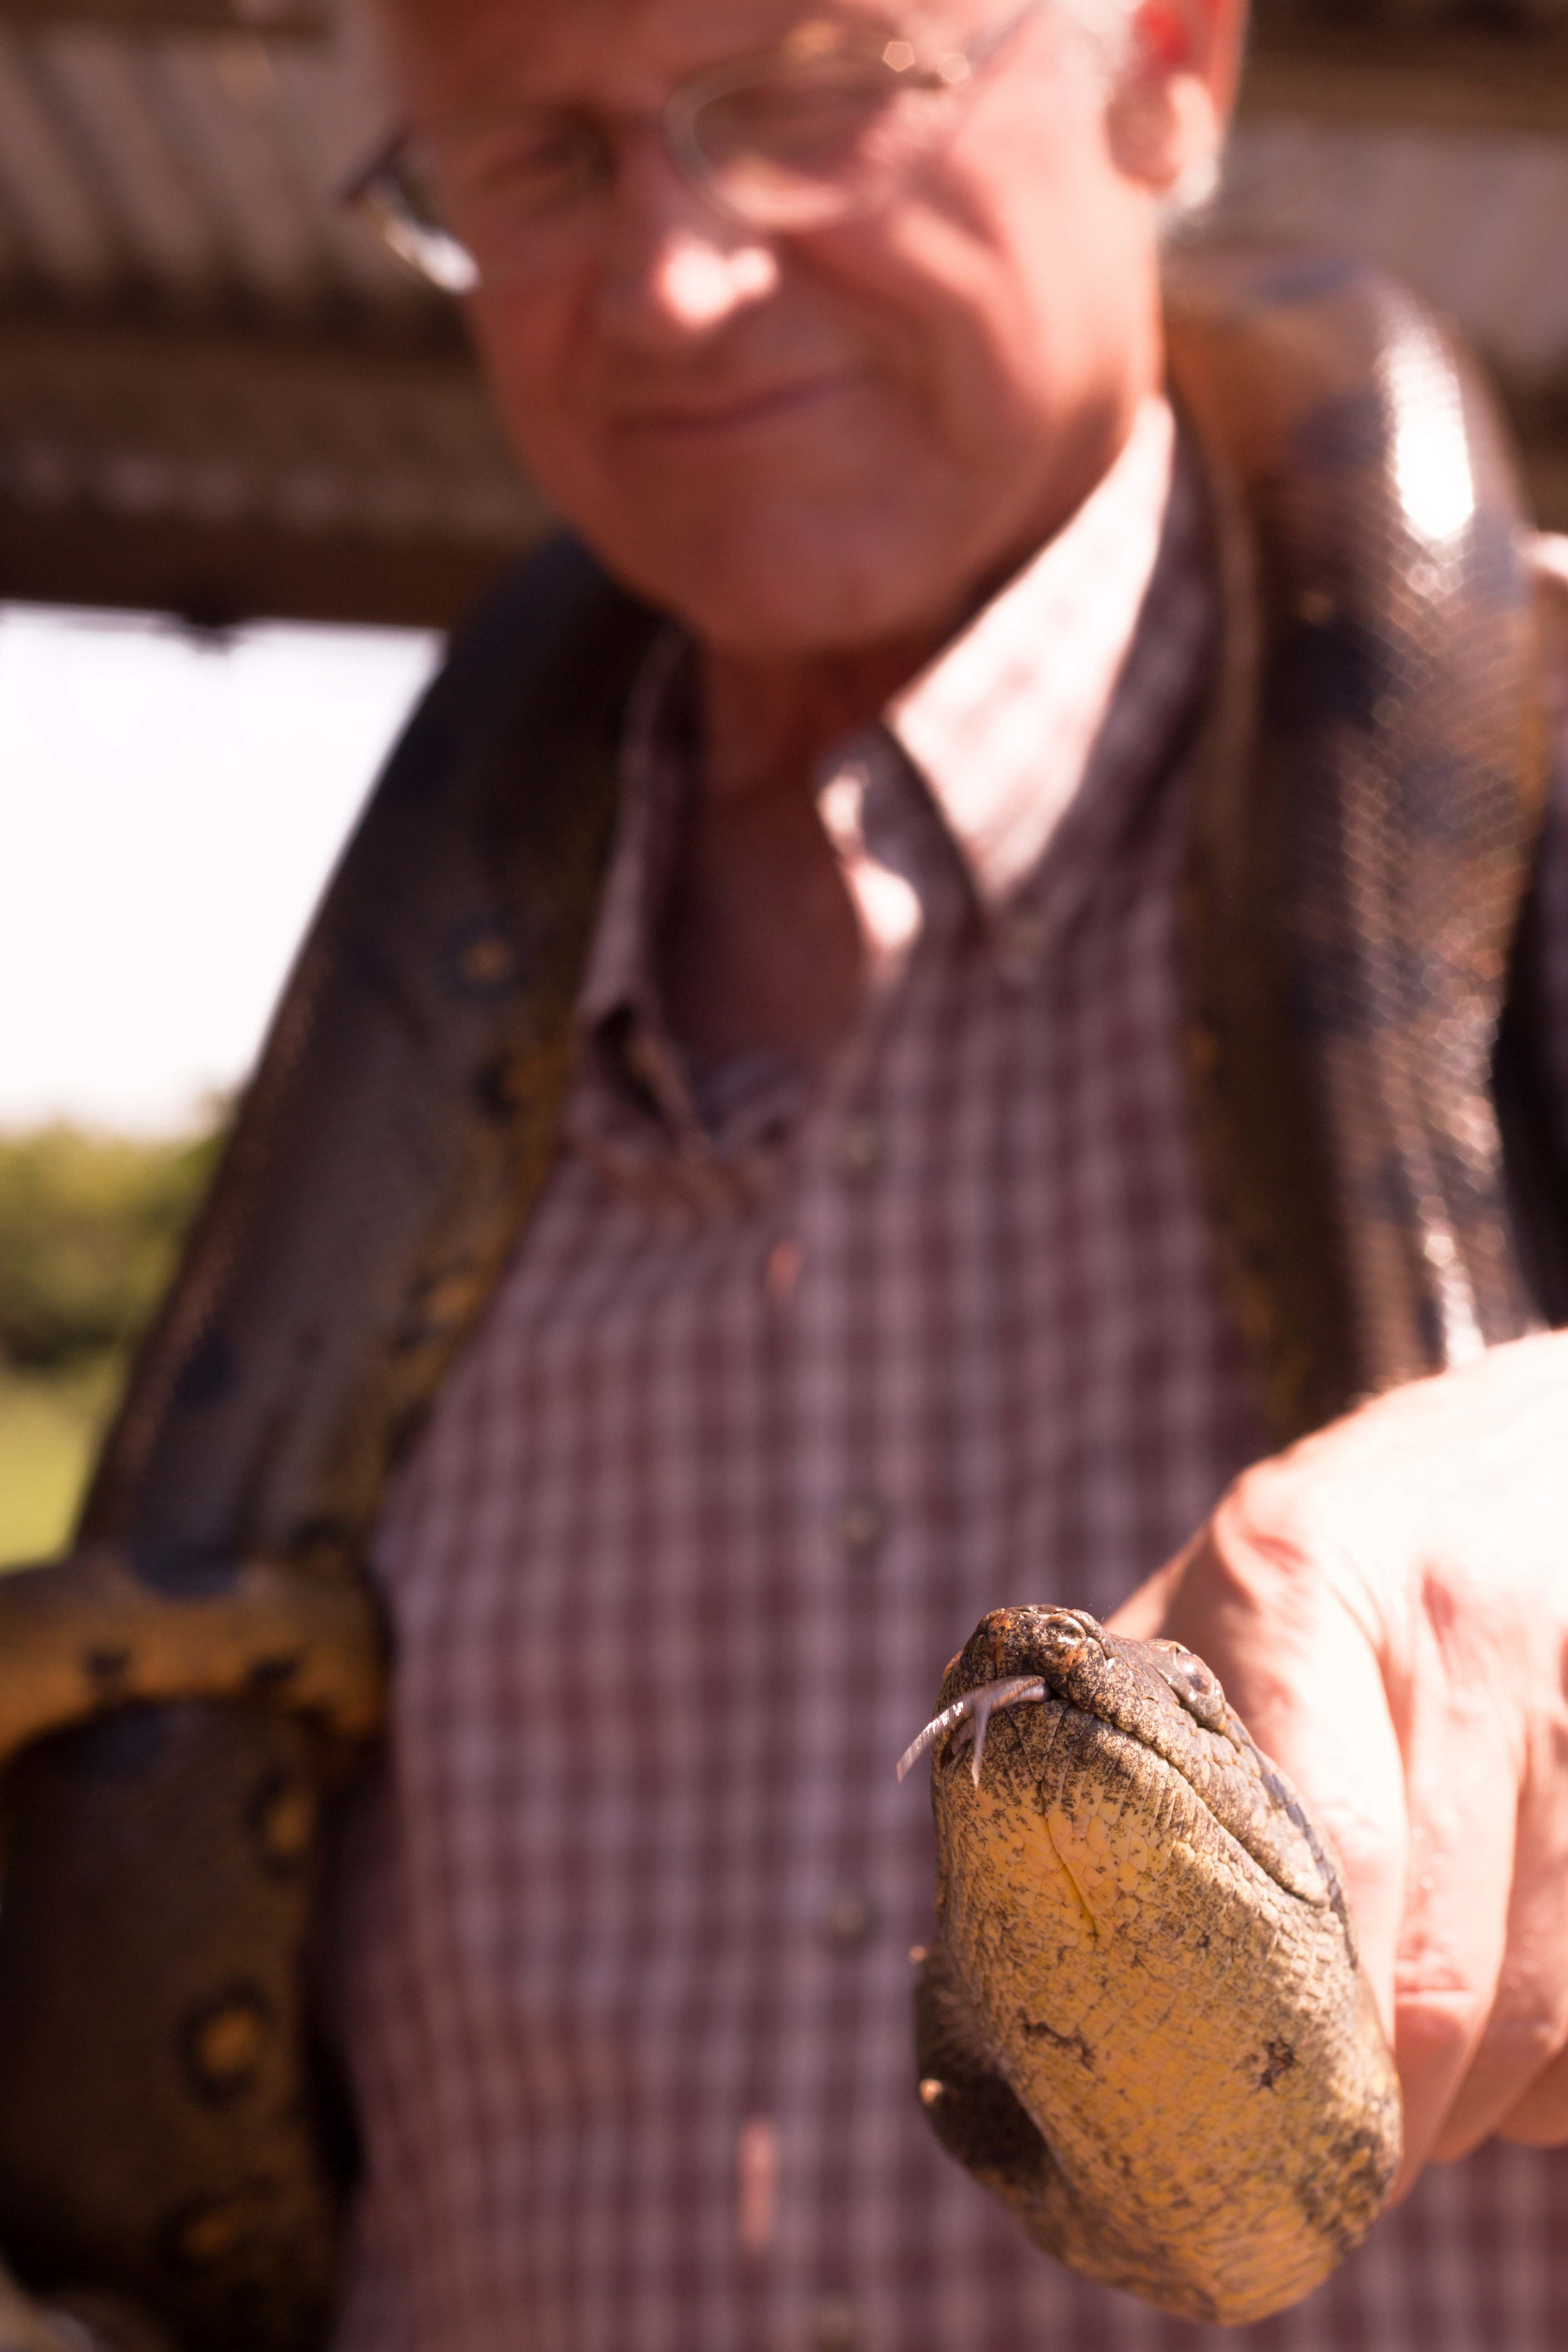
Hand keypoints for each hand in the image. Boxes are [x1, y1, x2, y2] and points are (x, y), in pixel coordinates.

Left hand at [1108, 1330, 1567, 2195]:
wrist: (1533, 1434)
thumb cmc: (1336, 1543)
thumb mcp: (1207, 1597)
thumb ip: (1119, 1743)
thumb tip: (1002, 1936)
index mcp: (1297, 1577)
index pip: (1326, 1855)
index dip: (1299, 2040)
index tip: (1262, 2152)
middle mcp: (1457, 1623)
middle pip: (1447, 1966)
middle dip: (1390, 2119)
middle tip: (1331, 2179)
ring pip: (1556, 1997)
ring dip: (1489, 2105)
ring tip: (1419, 2114)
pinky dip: (1566, 2059)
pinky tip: (1513, 2051)